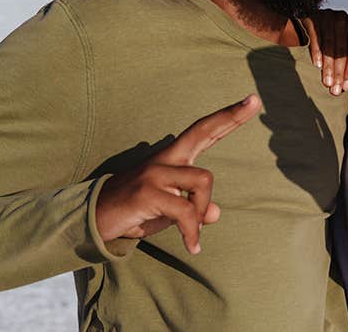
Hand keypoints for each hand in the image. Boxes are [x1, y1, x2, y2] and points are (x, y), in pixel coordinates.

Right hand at [95, 94, 260, 253]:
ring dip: (202, 210)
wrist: (92, 220)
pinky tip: (192, 246)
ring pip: (203, 181)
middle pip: (202, 131)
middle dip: (231, 116)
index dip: (228, 117)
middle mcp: (165, 159)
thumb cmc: (135, 213)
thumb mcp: (169, 213)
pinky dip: (191, 232)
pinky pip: (186, 211)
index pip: (204, 133)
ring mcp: (155, 172)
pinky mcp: (147, 192)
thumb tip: (215, 213)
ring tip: (192, 232)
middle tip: (255, 101)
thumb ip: (194, 210)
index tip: (252, 100)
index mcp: (172, 160)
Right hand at [301, 9, 347, 95]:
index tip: (346, 87)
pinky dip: (316, 52)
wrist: (310, 23)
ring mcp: (328, 16)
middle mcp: (343, 18)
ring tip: (326, 83)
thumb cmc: (332, 37)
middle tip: (335, 90)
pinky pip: (316, 38)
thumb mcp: (347, 41)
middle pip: (342, 51)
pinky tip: (317, 66)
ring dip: (328, 67)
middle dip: (339, 72)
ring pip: (329, 46)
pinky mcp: (313, 17)